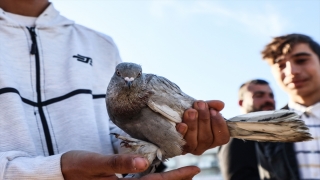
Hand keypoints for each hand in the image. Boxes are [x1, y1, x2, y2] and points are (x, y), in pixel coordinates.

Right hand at [61, 150, 199, 179]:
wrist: (58, 176)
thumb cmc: (75, 167)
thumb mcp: (95, 163)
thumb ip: (118, 163)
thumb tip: (144, 163)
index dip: (177, 178)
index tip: (195, 169)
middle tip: (194, 171)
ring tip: (181, 173)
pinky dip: (152, 179)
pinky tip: (156, 173)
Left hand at [176, 100, 229, 154]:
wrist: (175, 117)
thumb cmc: (194, 114)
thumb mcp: (204, 108)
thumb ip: (212, 106)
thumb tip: (220, 105)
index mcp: (215, 138)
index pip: (222, 137)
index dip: (219, 124)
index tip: (213, 111)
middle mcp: (204, 146)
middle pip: (207, 138)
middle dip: (204, 120)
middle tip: (200, 105)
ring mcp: (192, 148)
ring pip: (194, 141)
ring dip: (193, 125)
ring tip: (190, 111)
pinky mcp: (180, 147)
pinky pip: (181, 142)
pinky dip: (182, 133)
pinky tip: (181, 124)